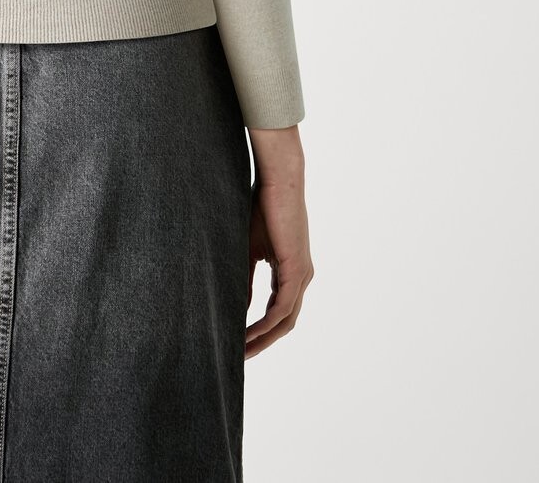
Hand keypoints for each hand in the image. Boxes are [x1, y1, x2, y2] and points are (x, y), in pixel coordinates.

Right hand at [245, 126, 313, 358]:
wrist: (278, 181)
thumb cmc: (262, 206)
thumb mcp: (249, 249)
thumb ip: (245, 277)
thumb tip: (236, 306)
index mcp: (291, 271)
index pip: (278, 310)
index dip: (260, 329)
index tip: (239, 342)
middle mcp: (301, 277)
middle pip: (285, 323)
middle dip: (262, 342)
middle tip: (239, 357)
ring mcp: (302, 276)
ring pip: (285, 321)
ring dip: (263, 338)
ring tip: (240, 351)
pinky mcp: (297, 270)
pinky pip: (282, 308)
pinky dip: (265, 324)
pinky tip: (247, 332)